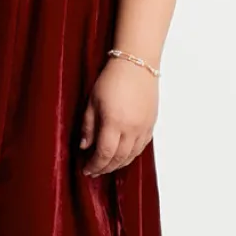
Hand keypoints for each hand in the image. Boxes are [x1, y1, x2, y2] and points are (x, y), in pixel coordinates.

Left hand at [78, 58, 158, 175]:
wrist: (137, 64)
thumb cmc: (112, 79)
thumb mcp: (92, 101)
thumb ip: (88, 126)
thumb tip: (84, 147)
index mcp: (114, 122)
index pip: (104, 154)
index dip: (94, 165)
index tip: (86, 170)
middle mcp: (131, 128)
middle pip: (119, 158)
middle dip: (105, 168)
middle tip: (95, 171)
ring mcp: (144, 127)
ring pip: (132, 155)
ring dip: (118, 164)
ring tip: (107, 166)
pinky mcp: (151, 124)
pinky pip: (142, 147)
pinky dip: (131, 155)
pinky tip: (123, 156)